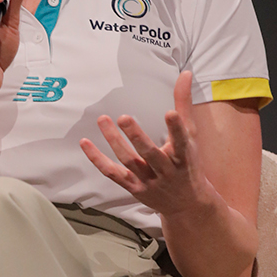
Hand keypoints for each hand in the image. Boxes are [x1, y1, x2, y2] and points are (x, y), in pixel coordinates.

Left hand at [80, 70, 209, 218]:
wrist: (187, 204)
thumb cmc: (188, 163)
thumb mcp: (191, 136)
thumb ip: (184, 105)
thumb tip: (186, 73)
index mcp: (183, 156)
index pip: (181, 141)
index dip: (176, 129)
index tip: (170, 113)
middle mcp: (166, 170)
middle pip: (150, 154)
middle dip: (137, 137)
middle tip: (123, 117)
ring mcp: (149, 181)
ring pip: (129, 162)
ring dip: (114, 142)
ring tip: (103, 120)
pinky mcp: (134, 188)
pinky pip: (112, 174)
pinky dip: (97, 160)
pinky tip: (85, 143)